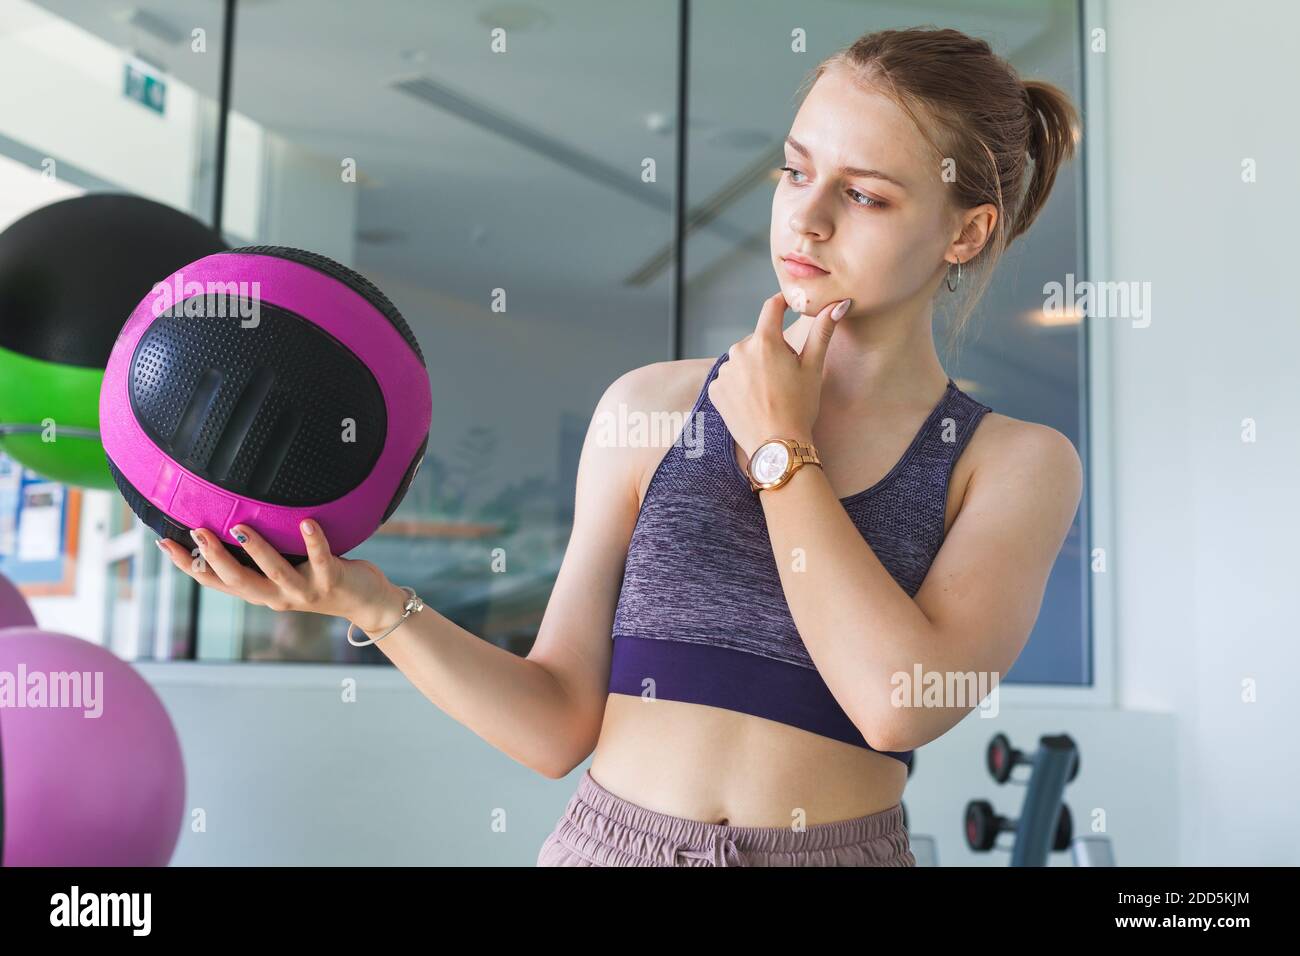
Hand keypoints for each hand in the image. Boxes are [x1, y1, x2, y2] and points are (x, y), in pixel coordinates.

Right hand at [157, 520, 408, 633]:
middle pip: (239, 580)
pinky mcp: (332, 580)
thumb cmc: (319, 578)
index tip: (164, 543)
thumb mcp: (283, 571)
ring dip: (257, 550)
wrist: (366, 603)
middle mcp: (277, 595)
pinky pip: (321, 559)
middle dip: (215, 557)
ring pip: (276, 571)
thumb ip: (259, 558)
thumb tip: (230, 524)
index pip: (216, 582)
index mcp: (260, 592)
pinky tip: (307, 522)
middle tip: (197, 531)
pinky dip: (314, 541)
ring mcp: (304, 590)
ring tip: (240, 527)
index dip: (188, 565)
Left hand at [706, 291, 847, 458]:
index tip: (788, 305)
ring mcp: (725, 371)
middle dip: (771, 351)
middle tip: (784, 377)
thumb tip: (838, 304)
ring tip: (769, 393)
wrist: (777, 447)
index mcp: (765, 341)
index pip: (771, 308)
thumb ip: (822, 331)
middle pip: (758, 340)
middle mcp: (739, 351)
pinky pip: (730, 378)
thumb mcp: (813, 368)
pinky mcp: (716, 390)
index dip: (782, 303)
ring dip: (754, 368)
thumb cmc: (799, 407)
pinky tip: (753, 402)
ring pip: (743, 360)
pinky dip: (740, 386)